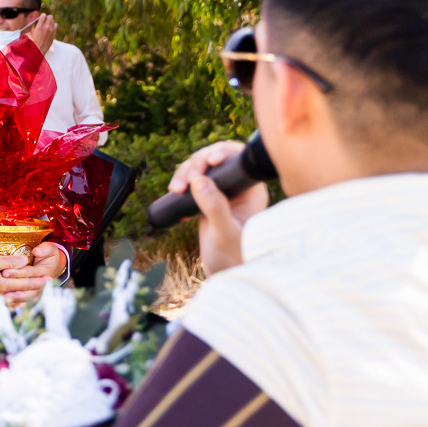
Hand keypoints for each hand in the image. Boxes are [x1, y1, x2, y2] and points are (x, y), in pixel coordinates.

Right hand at [0, 252, 55, 305]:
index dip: (38, 281)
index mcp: (2, 284)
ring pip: (17, 303)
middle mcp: (1, 296)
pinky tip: (20, 306)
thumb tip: (24, 261)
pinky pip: (6, 309)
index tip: (50, 279)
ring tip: (38, 297)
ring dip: (29, 300)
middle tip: (49, 289)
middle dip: (37, 291)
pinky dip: (16, 308)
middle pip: (24, 295)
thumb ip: (8, 262)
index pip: (25, 282)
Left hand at [2, 242, 65, 302]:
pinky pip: (25, 301)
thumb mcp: (50, 249)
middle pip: (26, 286)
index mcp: (45, 271)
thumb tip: (36, 251)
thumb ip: (45, 249)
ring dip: (14, 297)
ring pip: (26, 296)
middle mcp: (42, 283)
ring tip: (1, 297)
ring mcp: (38, 290)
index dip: (17, 272)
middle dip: (12, 284)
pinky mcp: (34, 295)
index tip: (4, 272)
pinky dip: (16, 303)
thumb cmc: (49, 255)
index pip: (30, 273)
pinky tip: (6, 304)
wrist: (53, 266)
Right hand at [25, 12, 56, 53]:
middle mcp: (46, 28)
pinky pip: (56, 25)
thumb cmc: (32, 42)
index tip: (41, 18)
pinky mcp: (54, 34)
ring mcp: (51, 31)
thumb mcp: (30, 31)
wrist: (38, 50)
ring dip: (50, 21)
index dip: (42, 16)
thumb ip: (32, 23)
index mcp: (39, 27)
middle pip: (50, 17)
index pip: (43, 15)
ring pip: (53, 20)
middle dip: (47, 18)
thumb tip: (34, 16)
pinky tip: (50, 28)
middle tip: (44, 21)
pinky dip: (53, 25)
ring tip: (47, 25)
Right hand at [167, 140, 268, 274]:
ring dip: (184, 173)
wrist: (225, 273)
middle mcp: (239, 186)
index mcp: (252, 189)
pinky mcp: (209, 198)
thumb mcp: (224, 233)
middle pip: (215, 158)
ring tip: (176, 190)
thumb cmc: (232, 257)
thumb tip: (199, 180)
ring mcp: (223, 192)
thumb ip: (215, 207)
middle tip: (183, 183)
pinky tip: (176, 195)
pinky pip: (193, 180)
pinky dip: (181, 182)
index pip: (238, 158)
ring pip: (201, 167)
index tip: (209, 163)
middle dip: (196, 164)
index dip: (221, 152)